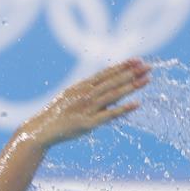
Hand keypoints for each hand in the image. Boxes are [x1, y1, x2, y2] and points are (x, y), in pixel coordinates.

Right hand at [20, 59, 150, 148]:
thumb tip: (104, 90)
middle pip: (113, 81)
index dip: (123, 66)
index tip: (138, 60)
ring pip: (113, 95)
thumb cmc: (57, 115)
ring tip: (147, 80)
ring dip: (131, 86)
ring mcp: (87, 108)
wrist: (41, 130)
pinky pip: (109, 115)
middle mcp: (85, 94)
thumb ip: (88, 92)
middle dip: (132, 73)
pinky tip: (137, 103)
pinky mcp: (88, 123)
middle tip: (149, 66)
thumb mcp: (71, 98)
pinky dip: (123, 108)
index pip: (106, 73)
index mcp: (81, 86)